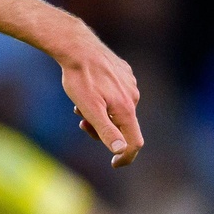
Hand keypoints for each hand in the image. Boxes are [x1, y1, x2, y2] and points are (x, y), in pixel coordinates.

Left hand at [56, 28, 143, 167]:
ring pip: (117, 110)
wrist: (79, 48)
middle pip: (122, 126)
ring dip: (100, 114)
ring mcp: (130, 84)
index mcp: (126, 109)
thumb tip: (121, 150)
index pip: (134, 142)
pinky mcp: (124, 74)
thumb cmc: (80, 80)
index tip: (114, 164)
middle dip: (102, 130)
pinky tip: (89, 90)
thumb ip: (106, 130)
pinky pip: (116, 95)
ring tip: (79, 105)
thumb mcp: (90, 109)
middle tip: (81, 123)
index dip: (126, 157)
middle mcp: (133, 97)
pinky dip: (103, 100)